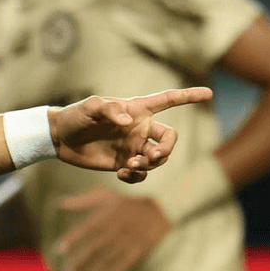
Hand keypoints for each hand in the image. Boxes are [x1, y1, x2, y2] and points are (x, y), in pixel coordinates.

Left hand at [51, 88, 211, 182]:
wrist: (60, 138)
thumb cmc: (75, 116)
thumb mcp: (89, 108)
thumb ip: (109, 109)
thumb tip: (128, 121)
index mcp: (136, 109)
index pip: (168, 100)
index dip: (188, 96)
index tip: (209, 93)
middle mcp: (139, 128)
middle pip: (170, 138)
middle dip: (166, 150)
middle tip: (149, 157)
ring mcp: (133, 146)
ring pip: (158, 158)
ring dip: (150, 165)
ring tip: (130, 166)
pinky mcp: (124, 163)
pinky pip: (142, 174)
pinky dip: (137, 177)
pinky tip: (122, 175)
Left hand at [54, 188, 170, 270]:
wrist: (159, 209)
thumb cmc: (126, 203)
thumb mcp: (106, 196)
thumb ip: (83, 200)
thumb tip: (61, 203)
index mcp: (106, 215)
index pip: (85, 229)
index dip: (72, 239)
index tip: (58, 249)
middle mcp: (116, 229)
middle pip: (95, 247)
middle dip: (80, 261)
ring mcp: (128, 240)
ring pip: (108, 258)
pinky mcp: (139, 249)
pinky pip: (124, 263)